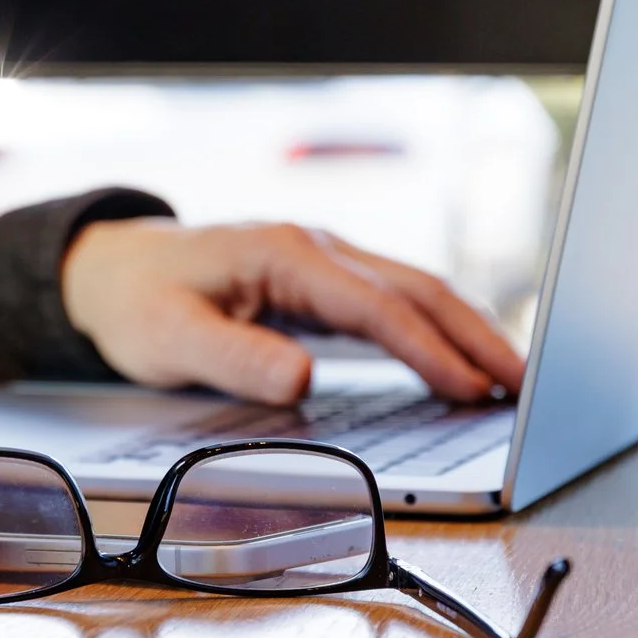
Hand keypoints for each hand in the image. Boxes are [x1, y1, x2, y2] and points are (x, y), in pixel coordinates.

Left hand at [61, 219, 524, 405]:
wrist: (109, 269)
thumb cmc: (136, 300)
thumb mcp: (171, 337)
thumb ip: (236, 358)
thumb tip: (303, 380)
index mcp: (286, 254)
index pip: (375, 307)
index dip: (428, 350)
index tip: (470, 389)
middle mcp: (315, 248)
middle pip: (415, 289)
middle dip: (475, 335)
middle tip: (528, 385)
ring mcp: (322, 260)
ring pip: (412, 291)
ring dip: (464, 331)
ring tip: (512, 379)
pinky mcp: (320, 281)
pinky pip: (391, 303)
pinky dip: (434, 330)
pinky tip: (458, 361)